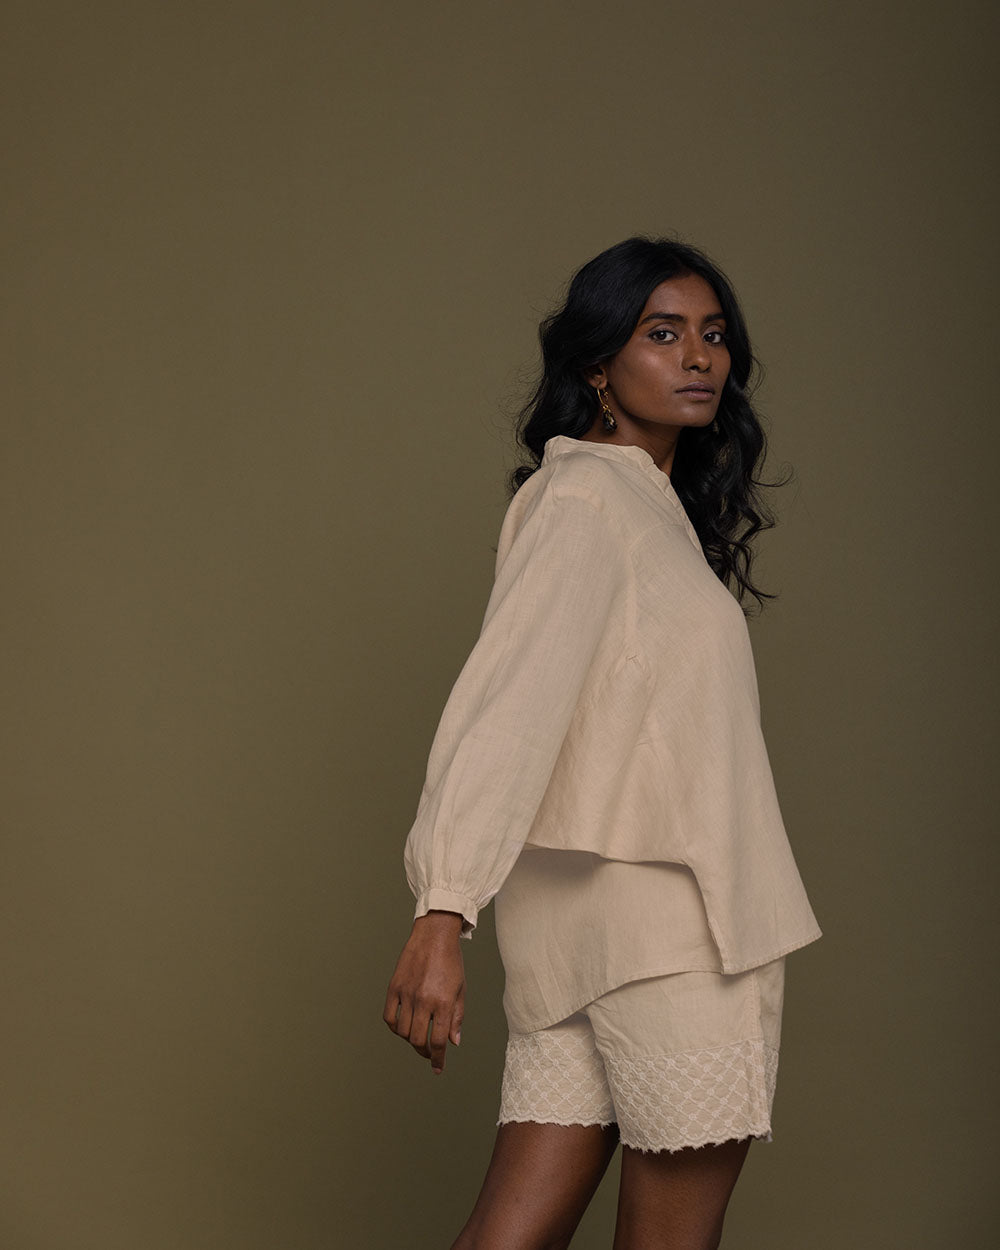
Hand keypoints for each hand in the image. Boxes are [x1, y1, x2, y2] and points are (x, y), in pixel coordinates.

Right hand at [383, 910, 465, 1074]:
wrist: (434, 935)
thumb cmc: (451, 961)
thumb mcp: (460, 990)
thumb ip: (456, 1017)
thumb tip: (453, 1042)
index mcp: (443, 1002)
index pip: (439, 1041)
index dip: (439, 1059)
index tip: (438, 1068)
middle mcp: (424, 1000)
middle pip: (418, 1040)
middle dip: (425, 1052)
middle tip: (429, 1053)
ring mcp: (407, 994)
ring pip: (403, 1031)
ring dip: (410, 1039)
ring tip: (418, 1036)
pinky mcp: (394, 986)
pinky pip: (389, 1016)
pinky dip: (395, 1027)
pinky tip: (403, 1027)